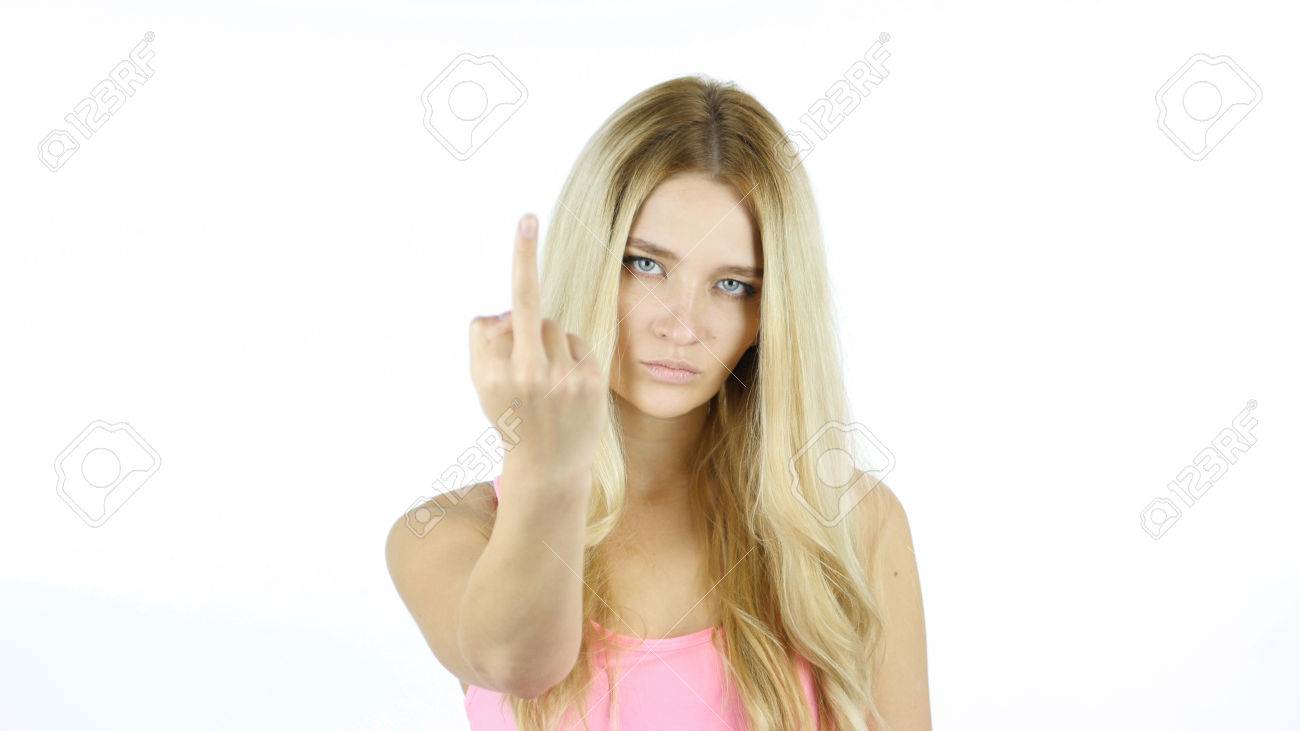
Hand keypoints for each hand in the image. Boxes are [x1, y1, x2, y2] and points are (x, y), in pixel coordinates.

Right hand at [468, 213, 609, 482]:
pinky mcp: (592, 379)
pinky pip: (575, 342)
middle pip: (526, 314)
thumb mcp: (483, 384)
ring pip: (553, 327)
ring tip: (545, 381)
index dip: (521, 259)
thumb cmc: (510, 417)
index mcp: (497, 373)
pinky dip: (568, 355)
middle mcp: (531, 372)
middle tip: (525, 248)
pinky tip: (565, 385)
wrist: (549, 466)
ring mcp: (565, 376)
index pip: (505, 309)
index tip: (527, 220)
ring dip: (546, 343)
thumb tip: (509, 310)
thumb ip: (486, 340)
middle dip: (522, 305)